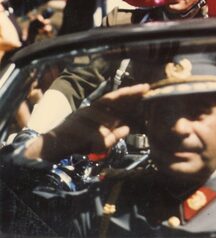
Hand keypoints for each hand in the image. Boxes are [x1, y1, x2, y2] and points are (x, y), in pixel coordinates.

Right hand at [27, 84, 148, 162]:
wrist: (48, 150)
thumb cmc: (75, 143)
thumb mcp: (98, 140)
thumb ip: (112, 135)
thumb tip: (127, 128)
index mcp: (94, 112)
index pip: (114, 100)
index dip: (129, 93)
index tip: (146, 88)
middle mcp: (88, 110)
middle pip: (111, 99)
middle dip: (129, 94)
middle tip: (144, 89)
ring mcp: (80, 117)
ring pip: (107, 123)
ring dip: (110, 134)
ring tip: (102, 144)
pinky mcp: (74, 127)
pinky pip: (97, 136)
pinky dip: (102, 143)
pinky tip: (98, 148)